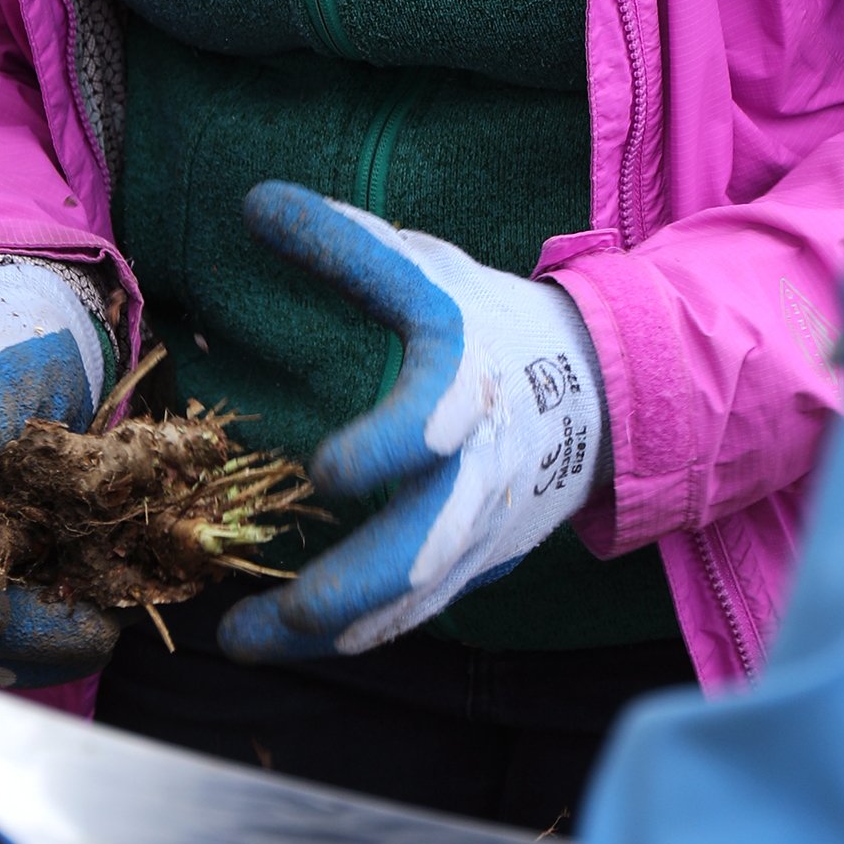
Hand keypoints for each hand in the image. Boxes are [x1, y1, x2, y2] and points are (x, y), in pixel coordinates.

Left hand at [219, 185, 608, 660]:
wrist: (599, 393)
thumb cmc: (492, 325)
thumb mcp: (430, 273)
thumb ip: (346, 248)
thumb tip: (253, 200)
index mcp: (467, 383)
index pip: (435, 412)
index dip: (391, 443)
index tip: (328, 471)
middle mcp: (478, 464)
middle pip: (428, 541)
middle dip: (362, 581)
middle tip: (298, 606)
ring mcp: (482, 525)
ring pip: (412, 596)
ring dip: (333, 625)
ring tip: (245, 638)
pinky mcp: (479, 562)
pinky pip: (414, 612)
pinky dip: (354, 632)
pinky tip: (288, 643)